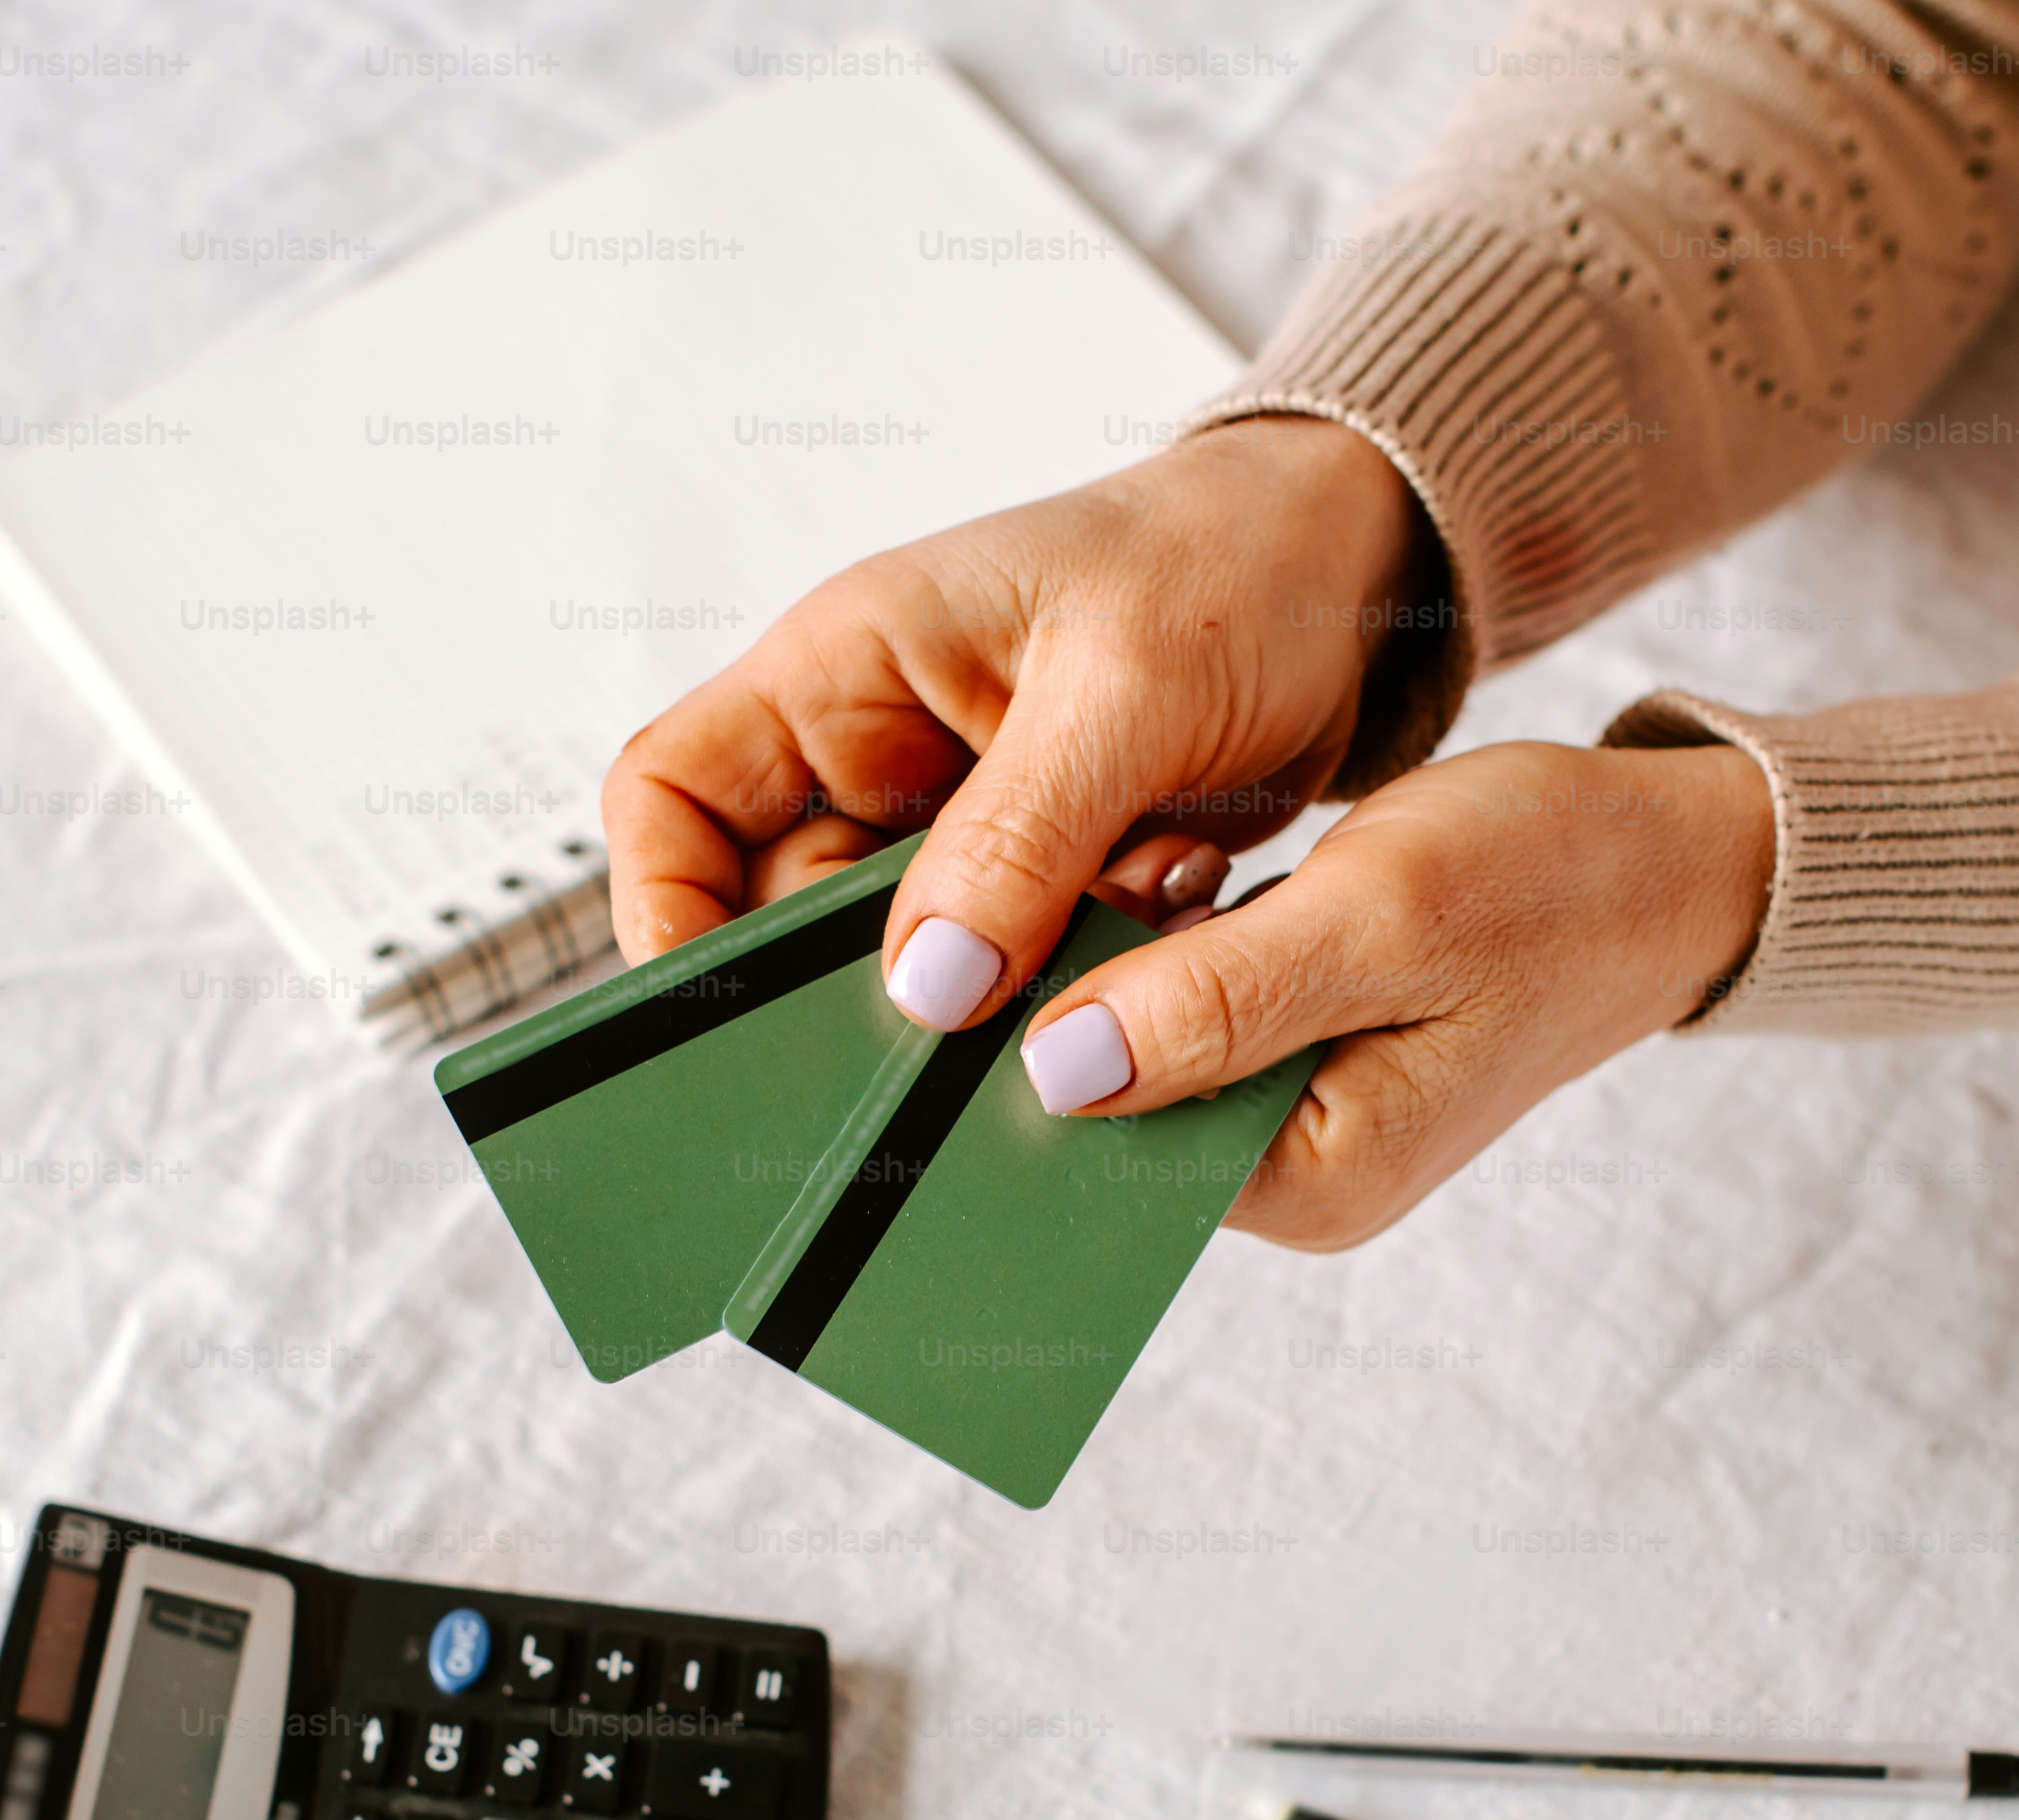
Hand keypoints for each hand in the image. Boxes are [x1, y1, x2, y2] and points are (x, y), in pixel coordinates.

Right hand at [601, 416, 1422, 987]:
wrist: (1354, 570)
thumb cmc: (1229, 564)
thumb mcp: (1127, 688)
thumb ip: (1020, 838)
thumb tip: (927, 987)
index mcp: (845, 667)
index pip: (672, 796)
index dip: (664, 906)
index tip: (722, 1011)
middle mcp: (877, 749)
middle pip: (780, 911)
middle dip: (851, 992)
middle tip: (932, 1056)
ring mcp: (955, 822)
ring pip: (906, 962)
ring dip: (993, 991)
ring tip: (1091, 961)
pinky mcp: (1038, 876)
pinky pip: (1008, 972)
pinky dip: (1073, 980)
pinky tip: (1154, 929)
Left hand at [1008, 740, 1777, 1250]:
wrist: (1662, 863)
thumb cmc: (1546, 877)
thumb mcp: (1378, 916)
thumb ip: (1218, 1002)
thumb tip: (1058, 1073)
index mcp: (1313, 1180)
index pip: (1107, 1146)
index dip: (1034, 1043)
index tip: (1004, 936)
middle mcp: (1294, 1181)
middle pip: (1111, 1112)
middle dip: (1070, 999)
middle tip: (1077, 878)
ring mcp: (1295, 1124)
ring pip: (1137, 1055)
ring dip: (1113, 964)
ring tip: (1132, 869)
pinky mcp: (1298, 1061)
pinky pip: (1183, 1022)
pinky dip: (1161, 951)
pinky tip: (1169, 883)